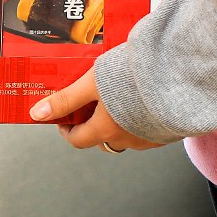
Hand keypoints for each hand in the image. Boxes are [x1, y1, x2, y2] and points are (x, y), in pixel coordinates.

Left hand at [29, 66, 163, 152]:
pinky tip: (136, 96)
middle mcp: (128, 140)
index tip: (61, 117)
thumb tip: (37, 114)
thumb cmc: (134, 77)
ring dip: (114, 120)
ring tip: (112, 94)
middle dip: (89, 123)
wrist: (178, 75)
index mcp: (106, 131)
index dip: (65, 129)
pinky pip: (145, 128)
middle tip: (85, 100)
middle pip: (100, 138)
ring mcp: (150, 137)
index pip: (78, 140)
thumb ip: (66, 99)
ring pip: (123, 134)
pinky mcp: (167, 129)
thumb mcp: (91, 83)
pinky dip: (136, 116)